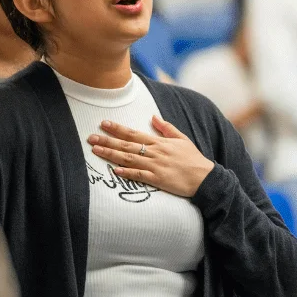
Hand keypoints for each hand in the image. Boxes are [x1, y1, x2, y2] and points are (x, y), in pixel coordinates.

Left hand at [88, 117, 214, 197]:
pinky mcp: (158, 180)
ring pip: (129, 158)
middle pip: (126, 145)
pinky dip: (127, 172)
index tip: (103, 124)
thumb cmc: (193, 159)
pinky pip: (139, 175)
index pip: (134, 133)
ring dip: (111, 154)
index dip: (117, 128)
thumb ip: (166, 128)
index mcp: (159, 142)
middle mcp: (155, 152)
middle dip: (107, 140)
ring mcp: (155, 166)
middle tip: (90, 138)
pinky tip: (115, 170)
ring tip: (96, 151)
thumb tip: (153, 116)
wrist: (205, 178)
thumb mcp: (182, 139)